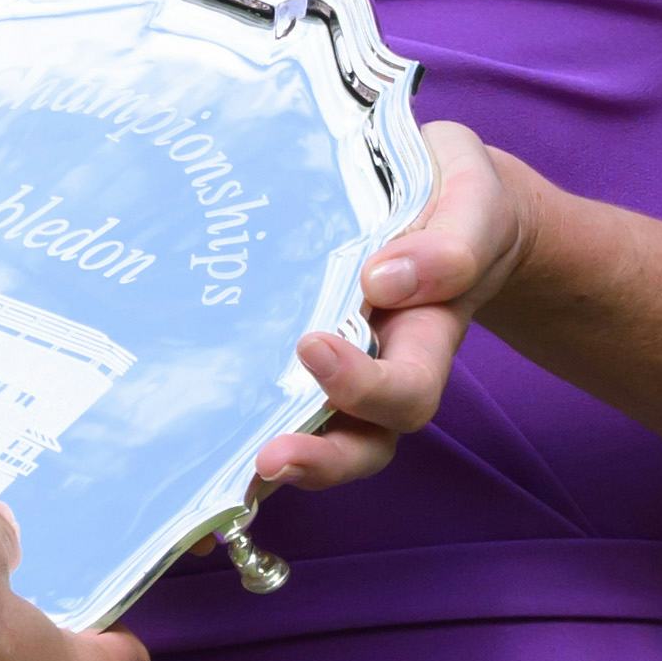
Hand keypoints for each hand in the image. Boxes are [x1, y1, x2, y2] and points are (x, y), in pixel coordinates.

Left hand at [260, 122, 530, 502]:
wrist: (440, 189)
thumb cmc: (459, 198)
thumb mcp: (475, 198)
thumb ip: (452, 242)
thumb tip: (383, 281)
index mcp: (428, 336)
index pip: (405, 390)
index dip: (364, 387)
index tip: (312, 344)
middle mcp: (380, 366)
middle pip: (361, 443)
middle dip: (319, 459)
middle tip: (269, 459)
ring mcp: (334, 362)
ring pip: (310, 434)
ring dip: (272, 457)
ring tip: (223, 472)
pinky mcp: (286, 343)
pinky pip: (266, 395)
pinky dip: (234, 424)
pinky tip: (187, 430)